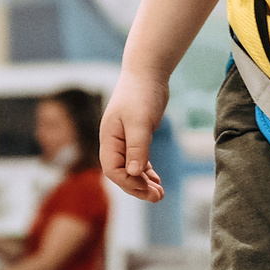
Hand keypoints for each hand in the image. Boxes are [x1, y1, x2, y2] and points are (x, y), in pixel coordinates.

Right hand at [101, 73, 169, 201]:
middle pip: (121, 173)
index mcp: (109, 139)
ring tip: (159, 193)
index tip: (148, 190)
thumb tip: (133, 172)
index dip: (129, 183)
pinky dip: (146, 171)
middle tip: (158, 197)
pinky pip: (138, 160)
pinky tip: (156, 179)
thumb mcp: (140, 122)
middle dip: (138, 187)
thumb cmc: (141, 94)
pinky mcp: (136, 136)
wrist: (146, 72)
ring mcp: (124, 140)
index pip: (113, 170)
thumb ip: (137, 148)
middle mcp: (113, 142)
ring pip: (130, 168)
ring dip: (143, 182)